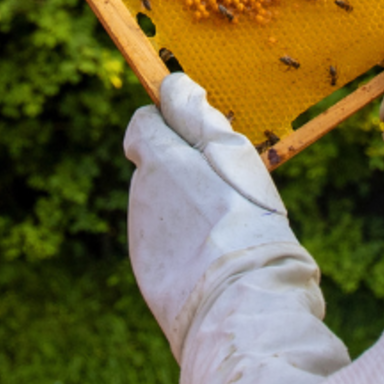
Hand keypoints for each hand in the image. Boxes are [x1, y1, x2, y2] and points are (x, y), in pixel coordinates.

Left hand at [126, 72, 293, 355]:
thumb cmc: (244, 220)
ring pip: (160, 207)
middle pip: (154, 167)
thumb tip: (172, 82)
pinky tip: (214, 260)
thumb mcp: (232, 154)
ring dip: (185, 210)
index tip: (198, 139)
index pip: (143, 124)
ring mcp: (141, 237)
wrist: (238, 301)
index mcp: (157, 161)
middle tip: (225, 190)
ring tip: (226, 230)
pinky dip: (184, 247)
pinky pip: (165, 247)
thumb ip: (197, 115)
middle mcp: (139, 195)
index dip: (169, 126)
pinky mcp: (149, 274)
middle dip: (182, 170)